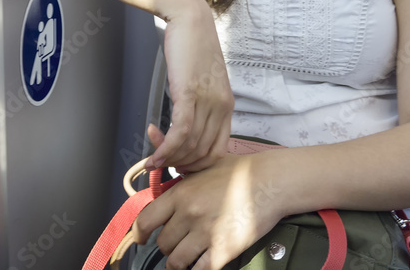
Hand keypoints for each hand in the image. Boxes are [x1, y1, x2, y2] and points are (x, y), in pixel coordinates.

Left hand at [135, 145, 286, 269]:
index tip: (142, 239)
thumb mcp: (203, 167)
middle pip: (163, 243)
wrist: (270, 181)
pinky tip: (198, 266)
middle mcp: (188, 214)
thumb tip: (155, 151)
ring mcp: (205, 233)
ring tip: (184, 260)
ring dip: (178, 263)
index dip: (140, 234)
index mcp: (180, 193)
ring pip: (176, 261)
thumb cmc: (238, 171)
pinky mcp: (224, 249)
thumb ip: (178, 173)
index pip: (146, 220)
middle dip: (167, 246)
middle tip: (177, 244)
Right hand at [146, 2, 233, 172]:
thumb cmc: (194, 47)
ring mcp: (207, 101)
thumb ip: (201, 104)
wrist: (190, 19)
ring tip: (152, 157)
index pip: (217, 151)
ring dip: (169, 158)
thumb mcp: (204, 80)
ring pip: (189, 146)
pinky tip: (154, 154)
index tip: (178, 165)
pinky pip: (180, 132)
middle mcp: (221, 107)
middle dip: (179, 164)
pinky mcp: (189, 93)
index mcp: (227, 106)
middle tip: (161, 161)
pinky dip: (165, 148)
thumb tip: (185, 126)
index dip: (196, 165)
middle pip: (202, 153)